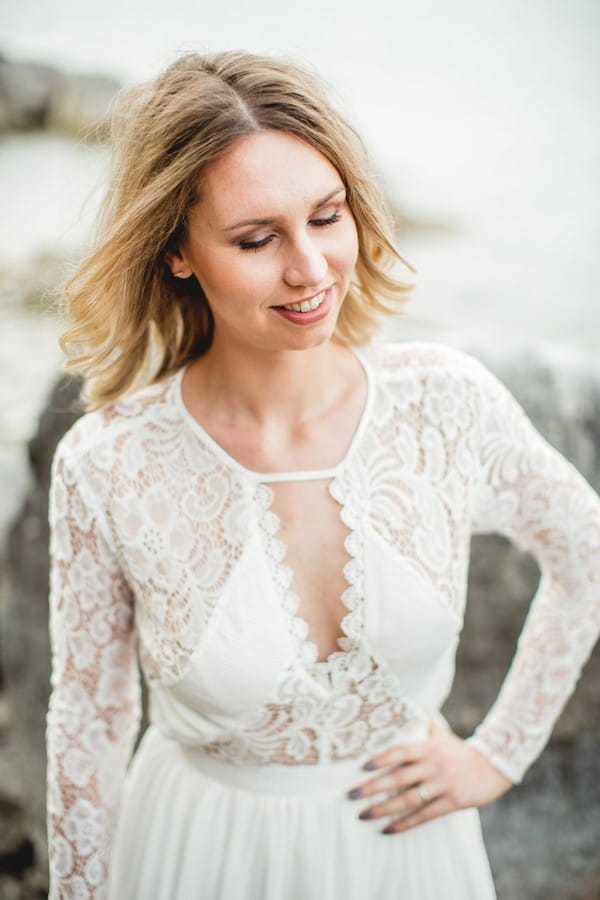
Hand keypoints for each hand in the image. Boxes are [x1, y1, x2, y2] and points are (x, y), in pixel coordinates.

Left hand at [347, 718, 512, 833]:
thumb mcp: (444, 736)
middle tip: (350, 795)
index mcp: (428, 748)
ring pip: (408, 799)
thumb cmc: (463, 752)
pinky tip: (389, 829)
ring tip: (364, 815)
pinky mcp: (452, 801)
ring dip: (383, 808)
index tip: (361, 767)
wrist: (495, 767)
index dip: (380, 758)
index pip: (400, 751)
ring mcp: (442, 784)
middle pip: (398, 777)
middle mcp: (433, 765)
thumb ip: (428, 726)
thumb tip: (416, 708)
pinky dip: (405, 823)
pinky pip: (425, 815)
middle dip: (372, 787)